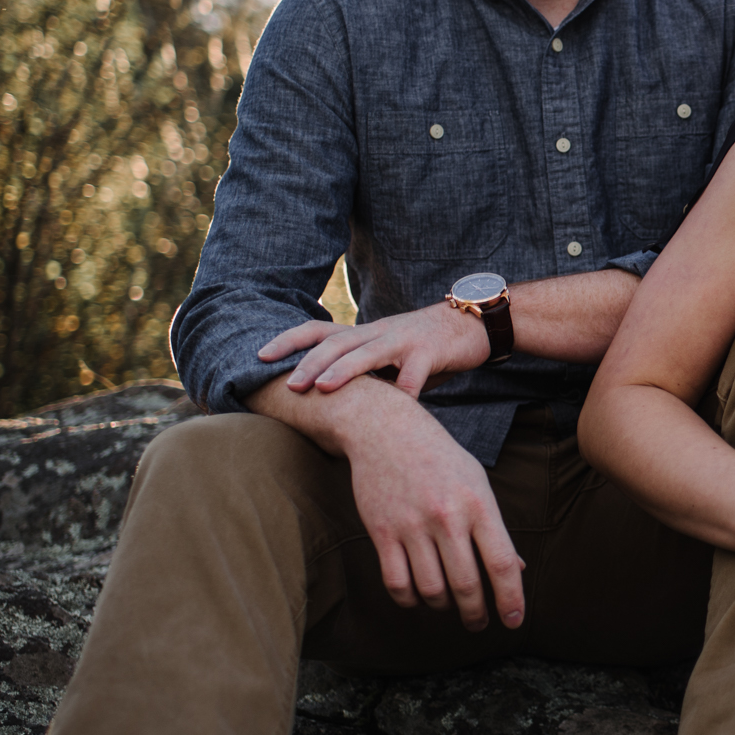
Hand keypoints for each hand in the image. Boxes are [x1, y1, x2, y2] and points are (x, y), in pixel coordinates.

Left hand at [260, 301, 490, 399]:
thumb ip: (365, 376)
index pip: (318, 331)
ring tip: (323, 388)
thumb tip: (333, 407)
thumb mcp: (388, 357)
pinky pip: (414, 375)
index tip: (260, 356)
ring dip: (343, 369)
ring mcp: (404, 339)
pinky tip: (397, 412)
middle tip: (288, 385)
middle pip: (336, 341)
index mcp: (364, 334)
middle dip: (309, 362)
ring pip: (368, 351)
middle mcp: (379, 332)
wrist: (474, 323)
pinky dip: (404, 394)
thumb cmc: (425, 347)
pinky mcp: (430, 351)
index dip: (288, 341)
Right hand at [338, 386, 526, 630]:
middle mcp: (447, 516)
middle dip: (476, 614)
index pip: (501, 563)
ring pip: (431, 589)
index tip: (515, 622)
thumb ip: (495, 528)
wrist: (386, 430)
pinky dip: (410, 601)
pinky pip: (397, 583)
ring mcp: (412, 524)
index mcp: (479, 504)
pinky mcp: (382, 531)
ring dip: (443, 607)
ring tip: (449, 606)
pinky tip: (418, 598)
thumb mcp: (476, 483)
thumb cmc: (440, 458)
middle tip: (478, 624)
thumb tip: (516, 569)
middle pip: (466, 584)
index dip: (511, 598)